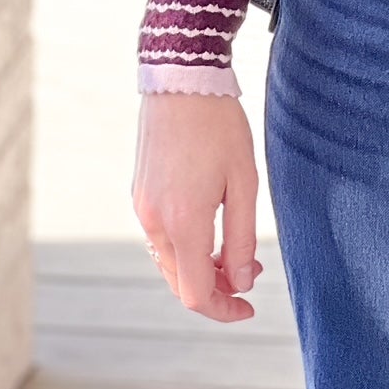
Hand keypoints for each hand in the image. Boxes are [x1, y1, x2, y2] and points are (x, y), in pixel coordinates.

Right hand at [132, 92, 262, 322]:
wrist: (180, 78)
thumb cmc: (219, 125)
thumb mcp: (244, 181)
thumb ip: (242, 238)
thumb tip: (241, 281)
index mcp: (183, 223)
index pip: (195, 293)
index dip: (224, 309)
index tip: (249, 306)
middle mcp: (154, 222)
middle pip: (180, 282)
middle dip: (215, 288)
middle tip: (249, 273)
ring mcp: (141, 207)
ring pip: (169, 261)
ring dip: (199, 267)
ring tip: (234, 251)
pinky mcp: (139, 193)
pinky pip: (160, 238)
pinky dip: (184, 247)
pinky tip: (210, 228)